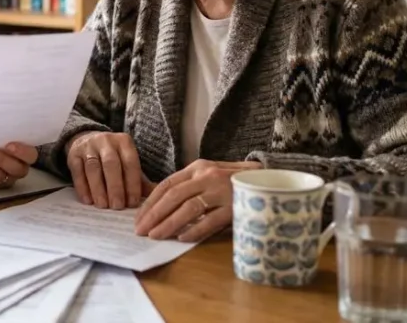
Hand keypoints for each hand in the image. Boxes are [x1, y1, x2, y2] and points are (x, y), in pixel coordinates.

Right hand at [66, 132, 150, 209]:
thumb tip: (156, 197)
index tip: (132, 203)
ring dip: (98, 188)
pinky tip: (88, 200)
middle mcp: (106, 141)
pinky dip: (82, 187)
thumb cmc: (113, 157)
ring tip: (103, 205)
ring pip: (93, 168)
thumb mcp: (128, 163)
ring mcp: (88, 146)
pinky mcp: (73, 153)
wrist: (87, 140)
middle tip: (117, 206)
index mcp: (124, 142)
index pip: (130, 162)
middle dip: (115, 187)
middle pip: (111, 164)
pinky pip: (77, 171)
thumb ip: (140, 180)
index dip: (132, 183)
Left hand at [134, 159, 261, 241]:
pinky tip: (183, 239)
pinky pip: (211, 221)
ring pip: (189, 208)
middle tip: (141, 231)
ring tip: (156, 236)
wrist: (269, 180)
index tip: (137, 218)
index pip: (167, 185)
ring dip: (169, 224)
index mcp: (198, 168)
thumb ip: (187, 188)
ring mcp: (222, 191)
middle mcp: (208, 176)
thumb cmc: (232, 182)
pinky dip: (195, 230)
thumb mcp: (207, 178)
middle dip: (154, 215)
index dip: (150, 202)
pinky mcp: (236, 206)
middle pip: (173, 196)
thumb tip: (155, 205)